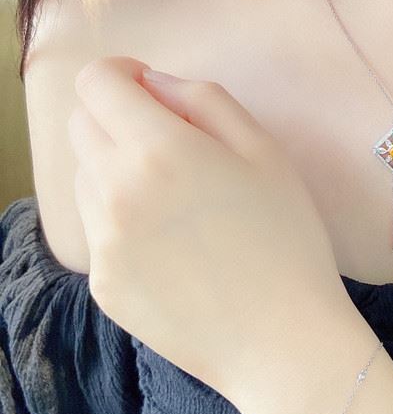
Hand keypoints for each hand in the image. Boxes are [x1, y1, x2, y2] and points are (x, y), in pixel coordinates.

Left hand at [68, 56, 352, 399]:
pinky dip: (124, 220)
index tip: (151, 90)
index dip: (121, 74)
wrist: (282, 339)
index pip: (96, 83)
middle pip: (82, 126)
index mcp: (158, 150)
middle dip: (118, 118)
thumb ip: (205, 100)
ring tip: (176, 201)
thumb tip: (154, 84)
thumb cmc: (289, 238)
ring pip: (86, 178)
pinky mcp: (103, 285)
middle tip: (172, 144)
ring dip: (118, 169)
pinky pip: (99, 230)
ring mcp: (102, 243)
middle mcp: (114, 191)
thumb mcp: (266, 151)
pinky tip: (174, 247)